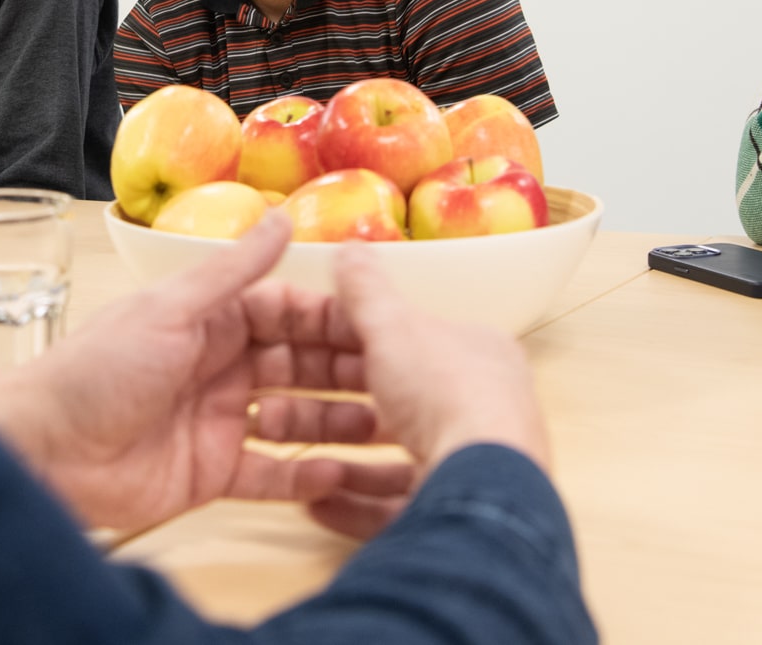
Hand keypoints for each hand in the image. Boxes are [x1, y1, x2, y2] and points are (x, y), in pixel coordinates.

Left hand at [0, 212, 400, 532]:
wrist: (42, 454)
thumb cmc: (94, 371)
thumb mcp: (169, 311)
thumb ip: (231, 271)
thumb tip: (282, 218)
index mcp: (210, 320)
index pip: (287, 312)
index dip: (333, 320)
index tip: (384, 325)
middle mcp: (220, 366)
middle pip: (300, 365)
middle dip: (349, 373)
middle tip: (402, 382)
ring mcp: (219, 421)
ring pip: (297, 418)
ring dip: (339, 423)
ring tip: (388, 430)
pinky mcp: (213, 473)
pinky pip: (272, 473)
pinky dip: (307, 474)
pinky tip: (345, 474)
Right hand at [306, 243, 549, 538]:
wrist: (481, 485)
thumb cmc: (443, 390)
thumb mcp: (393, 325)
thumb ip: (366, 292)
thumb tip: (350, 248)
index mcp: (478, 354)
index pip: (414, 344)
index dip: (357, 347)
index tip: (304, 353)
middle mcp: (483, 409)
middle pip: (400, 407)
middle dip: (335, 411)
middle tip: (278, 412)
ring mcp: (471, 467)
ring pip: (396, 461)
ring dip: (341, 461)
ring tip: (290, 458)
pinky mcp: (455, 514)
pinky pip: (396, 508)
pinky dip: (354, 505)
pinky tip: (314, 504)